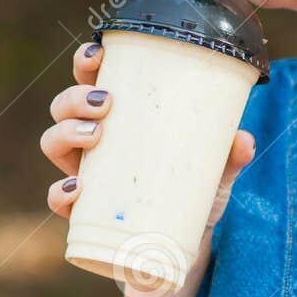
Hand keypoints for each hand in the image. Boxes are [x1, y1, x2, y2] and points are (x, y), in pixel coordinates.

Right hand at [42, 40, 256, 234]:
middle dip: (75, 97)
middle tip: (106, 103)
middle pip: (64, 106)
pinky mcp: (81, 211)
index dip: (86, 61)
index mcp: (119, 117)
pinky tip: (76, 188)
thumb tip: (245, 140)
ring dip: (66, 132)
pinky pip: (56, 199)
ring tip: (95, 135)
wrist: (186, 243)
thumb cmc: (194, 191)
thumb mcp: (216, 170)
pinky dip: (59, 192)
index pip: (92, 79)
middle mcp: (93, 141)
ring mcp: (83, 174)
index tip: (98, 52)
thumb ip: (230, 155)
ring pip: (52, 142)